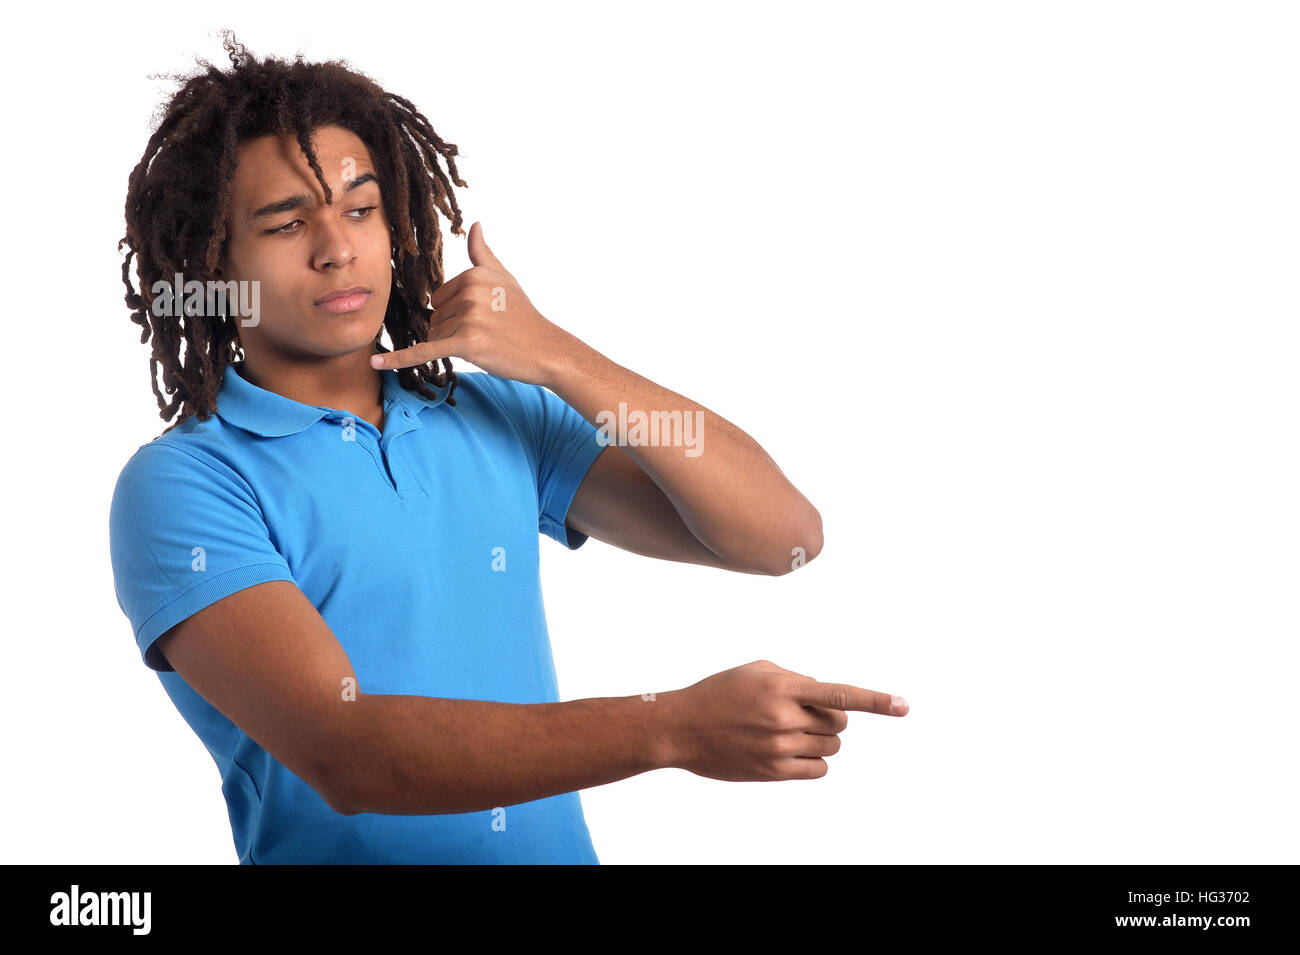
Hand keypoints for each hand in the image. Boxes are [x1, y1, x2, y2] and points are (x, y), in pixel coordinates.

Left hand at [370, 221, 578, 385]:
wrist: (545, 349)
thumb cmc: (523, 315)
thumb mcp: (504, 278)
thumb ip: (482, 253)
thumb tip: (475, 224)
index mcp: (473, 274)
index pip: (439, 297)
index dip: (456, 313)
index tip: (485, 317)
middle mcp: (469, 292)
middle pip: (436, 317)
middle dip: (454, 330)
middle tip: (487, 333)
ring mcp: (468, 318)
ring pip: (436, 336)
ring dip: (454, 345)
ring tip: (486, 344)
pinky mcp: (466, 343)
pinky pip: (425, 351)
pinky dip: (399, 359)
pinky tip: (376, 364)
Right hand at [656, 660, 908, 780]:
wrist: (681, 728)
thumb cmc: (719, 693)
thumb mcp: (756, 670)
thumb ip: (795, 678)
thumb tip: (826, 696)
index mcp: (782, 687)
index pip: (840, 693)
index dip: (877, 700)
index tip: (905, 706)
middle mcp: (784, 718)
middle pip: (840, 722)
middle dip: (831, 716)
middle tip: (803, 712)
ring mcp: (779, 748)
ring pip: (831, 746)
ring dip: (821, 737)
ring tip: (789, 730)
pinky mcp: (773, 772)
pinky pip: (819, 769)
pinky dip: (814, 759)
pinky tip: (792, 750)